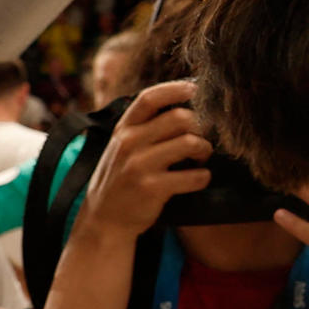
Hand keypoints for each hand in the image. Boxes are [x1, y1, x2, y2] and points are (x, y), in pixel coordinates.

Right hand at [82, 81, 212, 241]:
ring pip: (190, 142)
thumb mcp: (123, 146)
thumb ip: (145, 126)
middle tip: (202, 139)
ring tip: (200, 158)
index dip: (176, 89)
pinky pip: (194, 176)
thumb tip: (185, 104)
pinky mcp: (152, 188)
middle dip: (200, 127)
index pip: (150, 98)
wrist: (104, 219)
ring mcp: (140, 165)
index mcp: (124, 128)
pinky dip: (203, 176)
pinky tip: (197, 178)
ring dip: (204, 149)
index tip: (196, 89)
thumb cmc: (121, 178)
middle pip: (180, 118)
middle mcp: (129, 143)